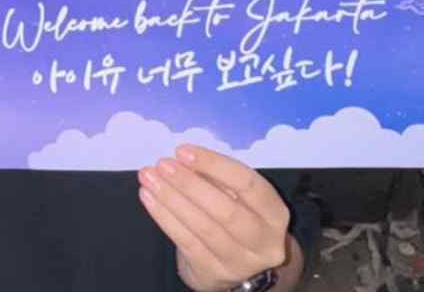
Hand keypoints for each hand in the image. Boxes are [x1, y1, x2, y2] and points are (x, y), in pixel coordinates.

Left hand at [138, 147, 290, 290]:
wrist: (239, 265)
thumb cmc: (237, 217)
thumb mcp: (239, 197)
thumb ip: (219, 179)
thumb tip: (185, 159)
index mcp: (275, 213)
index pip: (248, 184)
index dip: (214, 165)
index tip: (183, 151)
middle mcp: (263, 241)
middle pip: (225, 210)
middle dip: (189, 184)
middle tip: (163, 164)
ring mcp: (239, 262)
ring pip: (202, 227)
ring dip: (171, 199)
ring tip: (150, 178)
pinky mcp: (214, 273)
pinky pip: (186, 242)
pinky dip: (164, 217)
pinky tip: (148, 198)